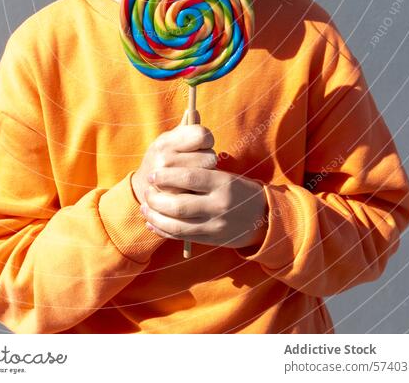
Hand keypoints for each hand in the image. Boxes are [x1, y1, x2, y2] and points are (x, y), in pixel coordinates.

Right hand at [131, 109, 217, 204]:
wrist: (144, 188)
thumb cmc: (163, 158)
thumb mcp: (169, 140)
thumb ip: (185, 128)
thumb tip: (195, 110)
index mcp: (166, 142)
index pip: (202, 135)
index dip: (207, 138)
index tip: (203, 143)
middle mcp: (166, 160)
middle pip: (210, 156)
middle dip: (208, 158)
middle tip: (199, 161)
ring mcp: (170, 181)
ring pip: (208, 173)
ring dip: (206, 173)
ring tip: (195, 172)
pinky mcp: (176, 198)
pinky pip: (202, 189)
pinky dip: (201, 188)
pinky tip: (192, 186)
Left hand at [141, 166, 268, 249]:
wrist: (263, 217)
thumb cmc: (239, 190)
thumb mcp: (225, 176)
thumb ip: (200, 175)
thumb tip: (167, 169)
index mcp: (222, 183)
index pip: (189, 177)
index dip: (166, 176)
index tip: (153, 174)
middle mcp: (218, 205)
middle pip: (178, 205)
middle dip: (156, 198)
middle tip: (146, 190)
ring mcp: (214, 225)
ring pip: (176, 225)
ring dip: (155, 216)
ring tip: (145, 207)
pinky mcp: (210, 239)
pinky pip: (181, 237)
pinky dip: (162, 230)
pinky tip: (152, 223)